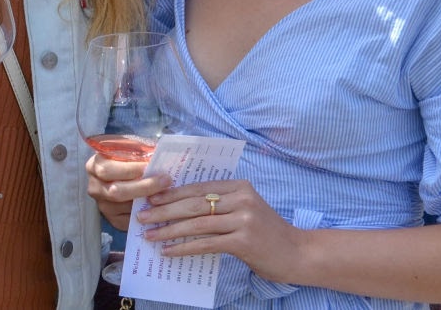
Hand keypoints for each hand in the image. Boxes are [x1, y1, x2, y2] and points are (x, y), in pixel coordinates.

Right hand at [85, 153, 170, 229]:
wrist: (120, 174)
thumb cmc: (126, 158)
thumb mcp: (127, 148)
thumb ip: (137, 151)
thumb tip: (157, 155)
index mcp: (94, 166)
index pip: (109, 170)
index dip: (130, 169)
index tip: (151, 165)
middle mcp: (95, 188)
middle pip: (117, 191)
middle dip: (144, 186)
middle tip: (166, 180)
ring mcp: (103, 206)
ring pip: (126, 207)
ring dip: (148, 200)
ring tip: (167, 192)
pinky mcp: (114, 220)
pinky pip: (131, 220)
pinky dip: (147, 213)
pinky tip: (160, 205)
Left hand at [137, 180, 305, 282]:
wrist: (298, 254)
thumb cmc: (268, 233)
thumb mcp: (245, 209)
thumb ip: (221, 205)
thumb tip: (182, 208)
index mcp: (239, 186)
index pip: (198, 187)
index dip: (172, 193)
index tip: (150, 198)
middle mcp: (241, 198)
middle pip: (193, 203)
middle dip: (164, 210)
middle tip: (142, 216)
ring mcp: (243, 219)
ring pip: (196, 223)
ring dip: (169, 230)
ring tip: (150, 235)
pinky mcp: (243, 241)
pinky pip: (205, 244)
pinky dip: (184, 247)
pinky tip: (169, 251)